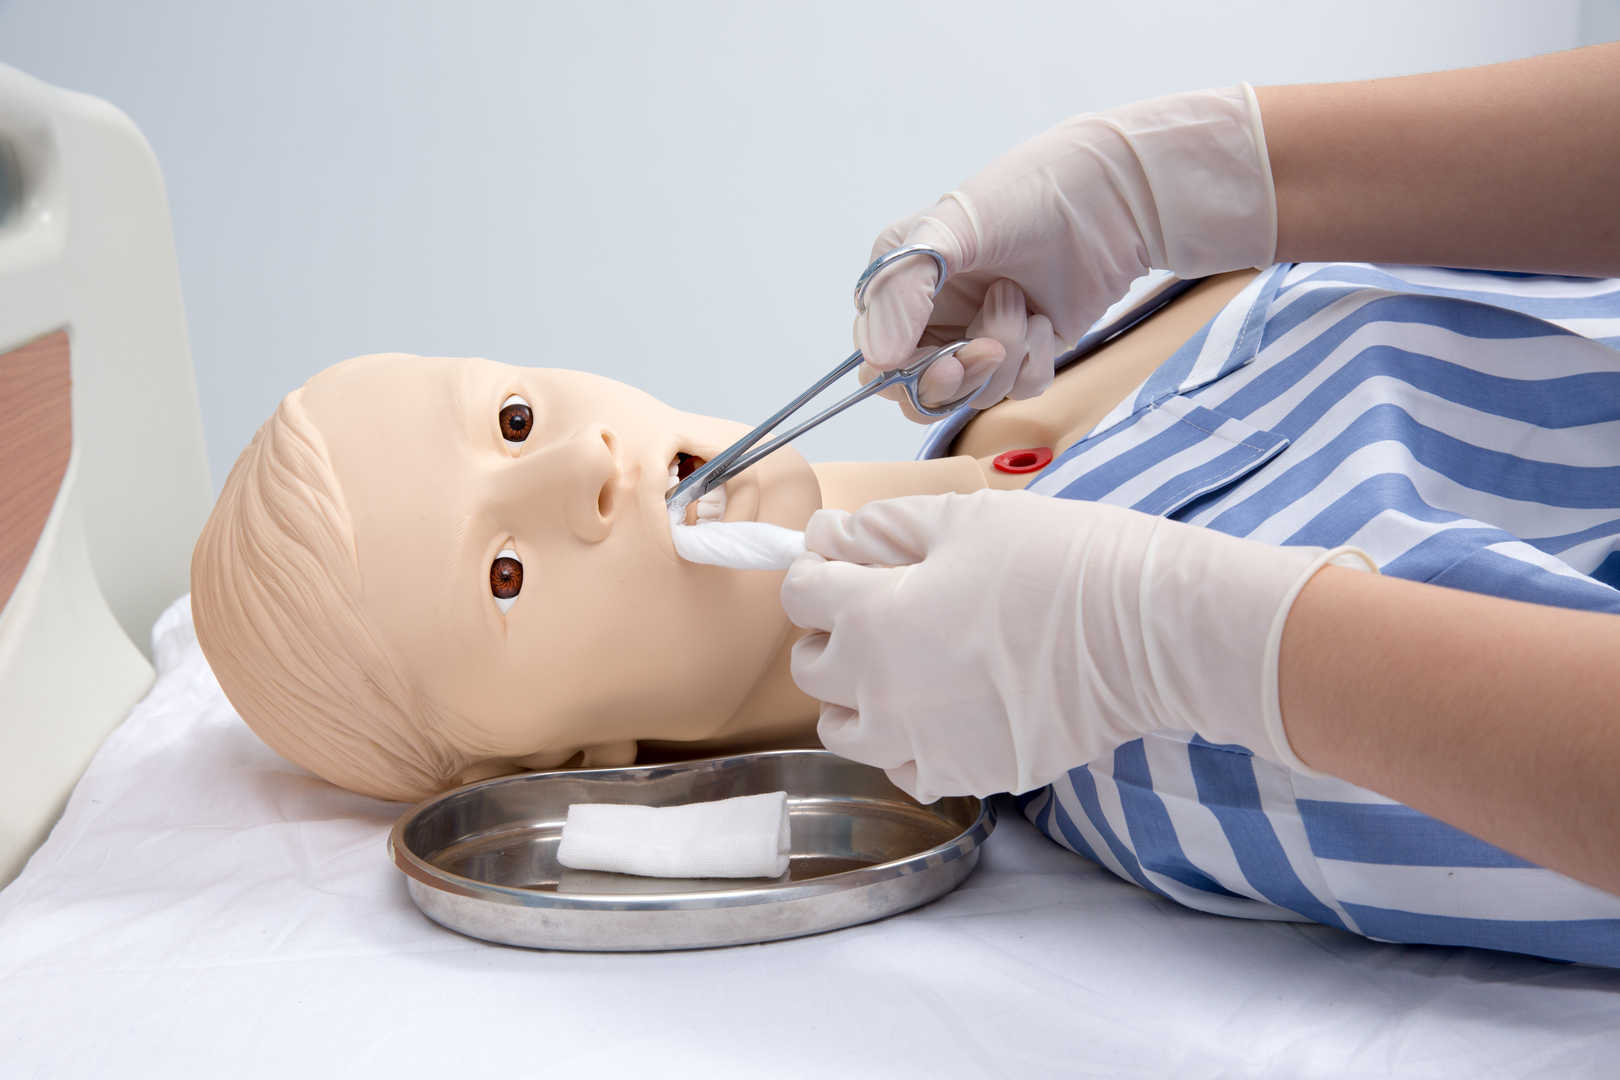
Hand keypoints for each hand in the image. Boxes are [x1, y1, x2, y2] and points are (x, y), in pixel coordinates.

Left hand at [780, 491, 1369, 802]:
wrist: (1148, 632)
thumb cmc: (1061, 562)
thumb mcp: (963, 519)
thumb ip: (879, 530)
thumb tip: (825, 537)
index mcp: (869, 617)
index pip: (799, 594)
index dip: (818, 569)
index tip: (845, 560)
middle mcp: (879, 691)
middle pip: (812, 666)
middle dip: (832, 631)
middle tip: (879, 605)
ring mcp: (920, 743)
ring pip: (845, 729)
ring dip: (856, 696)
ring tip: (903, 665)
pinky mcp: (966, 775)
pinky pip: (902, 768)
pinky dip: (904, 743)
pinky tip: (939, 710)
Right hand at [857, 85, 1275, 420]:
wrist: (1112, 199)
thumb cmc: (1025, 197)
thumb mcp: (950, 229)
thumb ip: (902, 289)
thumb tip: (877, 357)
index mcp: (901, 284)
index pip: (876, 359)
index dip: (906, 373)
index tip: (947, 360)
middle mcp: (933, 317)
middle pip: (919, 393)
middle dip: (957, 379)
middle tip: (990, 348)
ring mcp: (978, 336)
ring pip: (971, 395)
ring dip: (1004, 356)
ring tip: (1025, 303)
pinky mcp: (1024, 352)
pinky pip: (1016, 390)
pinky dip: (1035, 360)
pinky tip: (1046, 318)